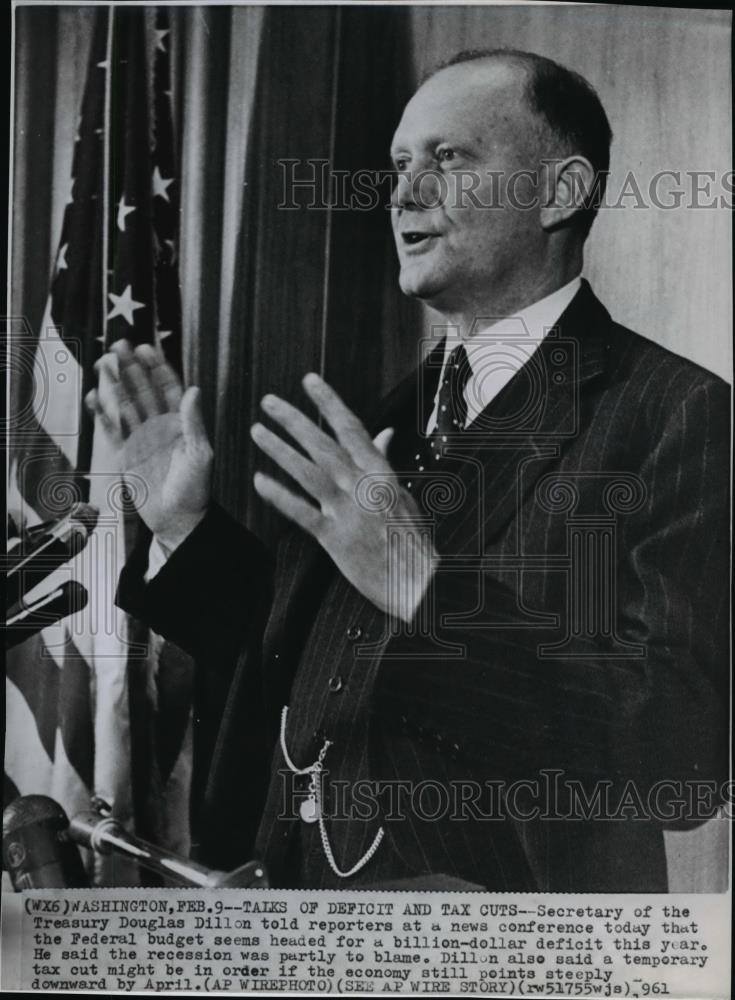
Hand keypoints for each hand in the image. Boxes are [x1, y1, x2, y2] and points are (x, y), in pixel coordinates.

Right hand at [85, 341, 212, 548]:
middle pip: (143, 391)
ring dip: (115, 385)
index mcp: (181, 424)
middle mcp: (160, 427)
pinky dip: (102, 415)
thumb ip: (194, 423)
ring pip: (125, 405)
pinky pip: (112, 430)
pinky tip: (94, 398)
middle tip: (119, 346)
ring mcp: (141, 439)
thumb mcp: (200, 455)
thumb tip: (194, 390)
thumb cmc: (196, 490)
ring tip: (103, 363)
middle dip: (132, 368)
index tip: (147, 349)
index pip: (169, 389)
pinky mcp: (125, 454)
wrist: (179, 521)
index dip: (158, 368)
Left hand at [250, 373, 436, 623]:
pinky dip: (280, 496)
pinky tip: (260, 481)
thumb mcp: (403, 493)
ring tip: (257, 432)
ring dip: (280, 450)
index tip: (309, 381)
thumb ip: (385, 463)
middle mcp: (363, 486)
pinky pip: (302, 512)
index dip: (328, 402)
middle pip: (323, 445)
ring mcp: (348, 512)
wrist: (418, 581)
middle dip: (294, 420)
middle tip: (268, 402)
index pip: (351, 428)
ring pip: (308, 473)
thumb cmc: (412, 539)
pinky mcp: (335, 539)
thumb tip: (383, 434)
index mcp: (381, 472)